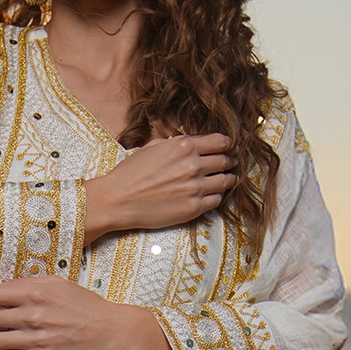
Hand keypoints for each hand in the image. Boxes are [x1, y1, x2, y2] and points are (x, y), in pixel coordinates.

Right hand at [81, 133, 234, 244]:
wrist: (118, 200)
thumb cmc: (130, 173)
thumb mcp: (152, 147)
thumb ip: (175, 142)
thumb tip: (189, 142)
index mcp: (184, 146)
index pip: (220, 141)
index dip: (228, 144)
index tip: (230, 147)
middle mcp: (193, 165)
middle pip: (225, 161)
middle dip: (230, 161)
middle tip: (232, 162)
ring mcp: (195, 188)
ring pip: (225, 181)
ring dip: (229, 179)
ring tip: (229, 178)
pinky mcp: (194, 208)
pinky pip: (216, 200)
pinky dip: (217, 196)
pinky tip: (214, 194)